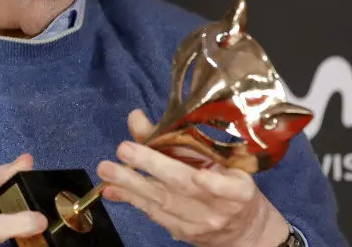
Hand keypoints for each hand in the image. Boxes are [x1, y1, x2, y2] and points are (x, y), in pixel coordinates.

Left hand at [96, 109, 289, 246]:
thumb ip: (177, 138)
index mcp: (239, 187)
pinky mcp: (183, 233)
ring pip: (164, 203)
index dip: (215, 185)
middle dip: (153, 167)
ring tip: (106, 170)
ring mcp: (200, 223)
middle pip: (185, 188)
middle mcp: (220, 207)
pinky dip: (132, 200)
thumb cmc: (229, 182)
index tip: (200, 178)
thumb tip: (136, 118)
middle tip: (124, 149)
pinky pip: (155, 215)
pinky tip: (113, 191)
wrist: (245, 231)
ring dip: (131, 185)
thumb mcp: (216, 159)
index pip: (229, 188)